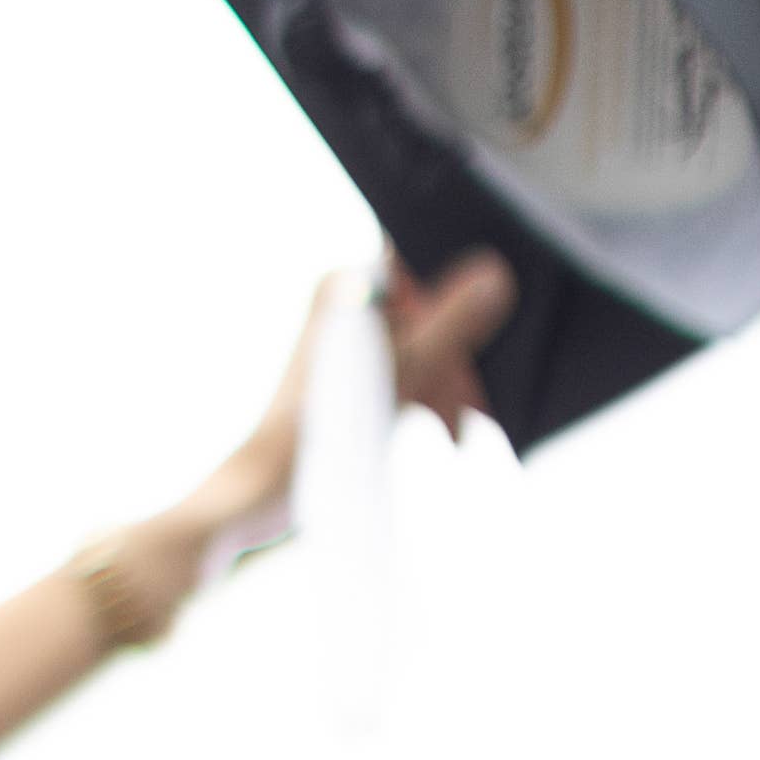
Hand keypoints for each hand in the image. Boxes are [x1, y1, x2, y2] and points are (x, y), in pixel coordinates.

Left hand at [114, 247, 518, 629]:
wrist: (264, 489)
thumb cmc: (323, 430)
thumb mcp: (404, 372)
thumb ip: (451, 322)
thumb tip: (495, 273)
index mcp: (348, 286)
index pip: (428, 271)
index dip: (459, 306)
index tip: (478, 349)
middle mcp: (345, 302)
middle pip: (430, 313)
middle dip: (454, 362)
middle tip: (469, 409)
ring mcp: (349, 339)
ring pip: (423, 347)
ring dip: (445, 385)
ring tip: (453, 433)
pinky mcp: (351, 374)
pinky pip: (407, 371)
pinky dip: (427, 397)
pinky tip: (446, 430)